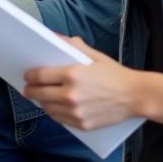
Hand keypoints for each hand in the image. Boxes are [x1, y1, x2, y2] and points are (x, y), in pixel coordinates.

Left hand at [23, 37, 141, 129]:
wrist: (135, 96)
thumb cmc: (115, 74)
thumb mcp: (95, 56)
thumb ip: (73, 46)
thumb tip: (54, 37)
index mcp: (72, 74)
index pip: (40, 75)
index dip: (30, 75)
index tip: (27, 75)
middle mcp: (71, 94)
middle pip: (40, 94)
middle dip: (30, 90)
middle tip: (28, 88)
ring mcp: (76, 111)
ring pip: (47, 108)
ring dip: (41, 102)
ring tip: (41, 98)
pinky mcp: (81, 124)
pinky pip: (59, 119)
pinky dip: (54, 113)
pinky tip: (54, 107)